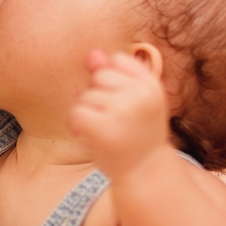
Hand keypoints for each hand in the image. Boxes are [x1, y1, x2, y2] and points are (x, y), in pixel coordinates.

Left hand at [69, 49, 168, 177]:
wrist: (144, 172)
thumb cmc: (136, 132)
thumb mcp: (132, 100)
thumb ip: (113, 74)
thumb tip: (92, 54)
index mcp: (152, 84)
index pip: (117, 60)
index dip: (110, 80)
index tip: (119, 100)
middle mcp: (140, 95)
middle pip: (99, 76)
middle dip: (97, 94)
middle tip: (109, 118)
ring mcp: (123, 112)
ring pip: (85, 96)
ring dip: (86, 112)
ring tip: (101, 129)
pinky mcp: (105, 130)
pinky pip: (76, 113)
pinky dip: (73, 124)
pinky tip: (82, 134)